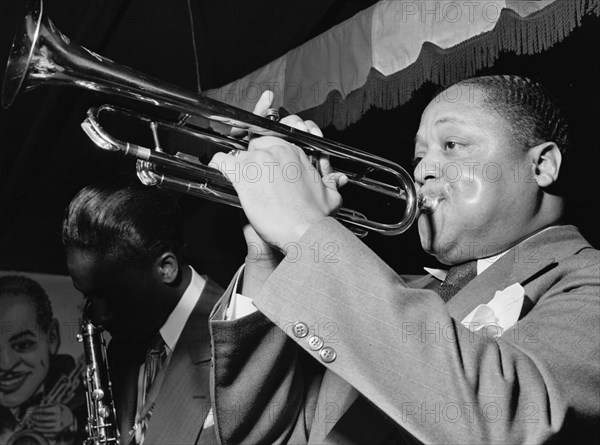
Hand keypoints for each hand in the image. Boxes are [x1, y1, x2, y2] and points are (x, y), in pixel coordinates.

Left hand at [26, 403, 75, 434]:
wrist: (72, 422)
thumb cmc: (64, 412)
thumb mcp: (61, 405)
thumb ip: (52, 404)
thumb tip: (40, 405)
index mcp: (59, 410)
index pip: (45, 410)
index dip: (37, 410)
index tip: (33, 410)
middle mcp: (59, 418)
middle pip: (43, 418)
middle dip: (35, 417)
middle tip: (29, 416)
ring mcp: (57, 426)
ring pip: (43, 425)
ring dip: (34, 424)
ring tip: (30, 422)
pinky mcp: (56, 432)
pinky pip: (44, 431)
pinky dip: (38, 429)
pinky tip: (33, 427)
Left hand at [212, 94, 346, 248]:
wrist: (305, 232)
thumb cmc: (316, 217)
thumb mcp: (331, 196)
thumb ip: (332, 183)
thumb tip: (337, 180)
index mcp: (296, 152)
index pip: (276, 138)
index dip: (269, 147)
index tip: (267, 157)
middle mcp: (278, 151)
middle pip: (256, 143)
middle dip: (253, 158)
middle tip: (255, 175)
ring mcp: (259, 160)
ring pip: (239, 152)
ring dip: (238, 165)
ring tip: (241, 179)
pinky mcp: (243, 174)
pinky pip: (222, 161)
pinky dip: (218, 165)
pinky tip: (220, 171)